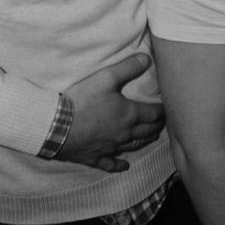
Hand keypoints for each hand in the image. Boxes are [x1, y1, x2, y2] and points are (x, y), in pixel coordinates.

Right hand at [58, 54, 164, 171]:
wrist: (57, 126)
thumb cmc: (83, 100)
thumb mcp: (106, 77)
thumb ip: (128, 67)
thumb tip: (147, 59)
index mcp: (129, 115)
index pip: (153, 114)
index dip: (162, 111)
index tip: (167, 109)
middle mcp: (124, 134)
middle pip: (146, 131)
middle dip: (156, 126)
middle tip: (162, 123)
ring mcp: (110, 148)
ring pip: (133, 146)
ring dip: (144, 141)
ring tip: (151, 137)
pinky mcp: (95, 157)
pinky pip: (111, 163)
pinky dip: (119, 164)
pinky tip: (125, 166)